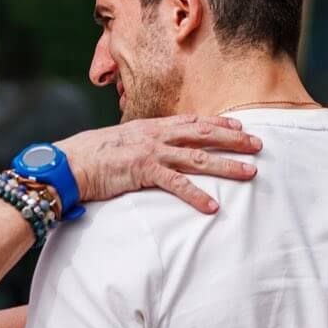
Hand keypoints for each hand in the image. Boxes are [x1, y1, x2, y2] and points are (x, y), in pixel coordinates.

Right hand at [57, 115, 260, 213]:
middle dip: (234, 139)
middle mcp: (156, 135)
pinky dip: (196, 196)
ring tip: (250, 173)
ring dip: (227, 166)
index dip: (218, 122)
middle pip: (203, 134)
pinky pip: (176, 185)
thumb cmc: (90, 156)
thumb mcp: (120, 143)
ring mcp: (151, 152)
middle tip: (258, 144)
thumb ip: (140, 144)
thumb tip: (153, 151)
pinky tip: (213, 206)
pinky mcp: (143, 172)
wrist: (68, 163)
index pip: (192, 121)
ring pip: (198, 158)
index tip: (239, 123)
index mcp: (151, 126)